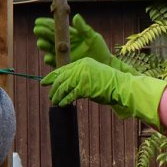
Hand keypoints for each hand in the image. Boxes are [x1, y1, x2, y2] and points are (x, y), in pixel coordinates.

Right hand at [34, 12, 117, 68]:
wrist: (103, 64)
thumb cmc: (99, 49)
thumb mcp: (92, 36)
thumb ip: (83, 28)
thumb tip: (76, 16)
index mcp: (70, 34)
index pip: (55, 27)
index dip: (46, 23)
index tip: (38, 21)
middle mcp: (64, 43)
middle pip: (49, 37)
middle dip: (42, 33)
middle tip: (37, 30)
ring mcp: (63, 53)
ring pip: (49, 48)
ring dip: (43, 45)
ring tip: (41, 43)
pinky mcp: (64, 63)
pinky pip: (54, 61)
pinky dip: (50, 59)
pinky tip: (48, 56)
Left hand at [42, 57, 165, 127]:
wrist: (121, 86)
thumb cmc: (109, 84)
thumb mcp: (92, 75)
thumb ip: (80, 77)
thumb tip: (67, 85)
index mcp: (83, 62)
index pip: (63, 68)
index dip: (52, 76)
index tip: (44, 82)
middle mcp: (81, 67)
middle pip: (61, 77)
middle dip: (53, 87)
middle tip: (50, 95)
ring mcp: (82, 76)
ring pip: (64, 86)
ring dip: (57, 95)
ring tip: (54, 101)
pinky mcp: (84, 87)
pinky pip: (70, 94)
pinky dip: (65, 100)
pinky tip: (62, 104)